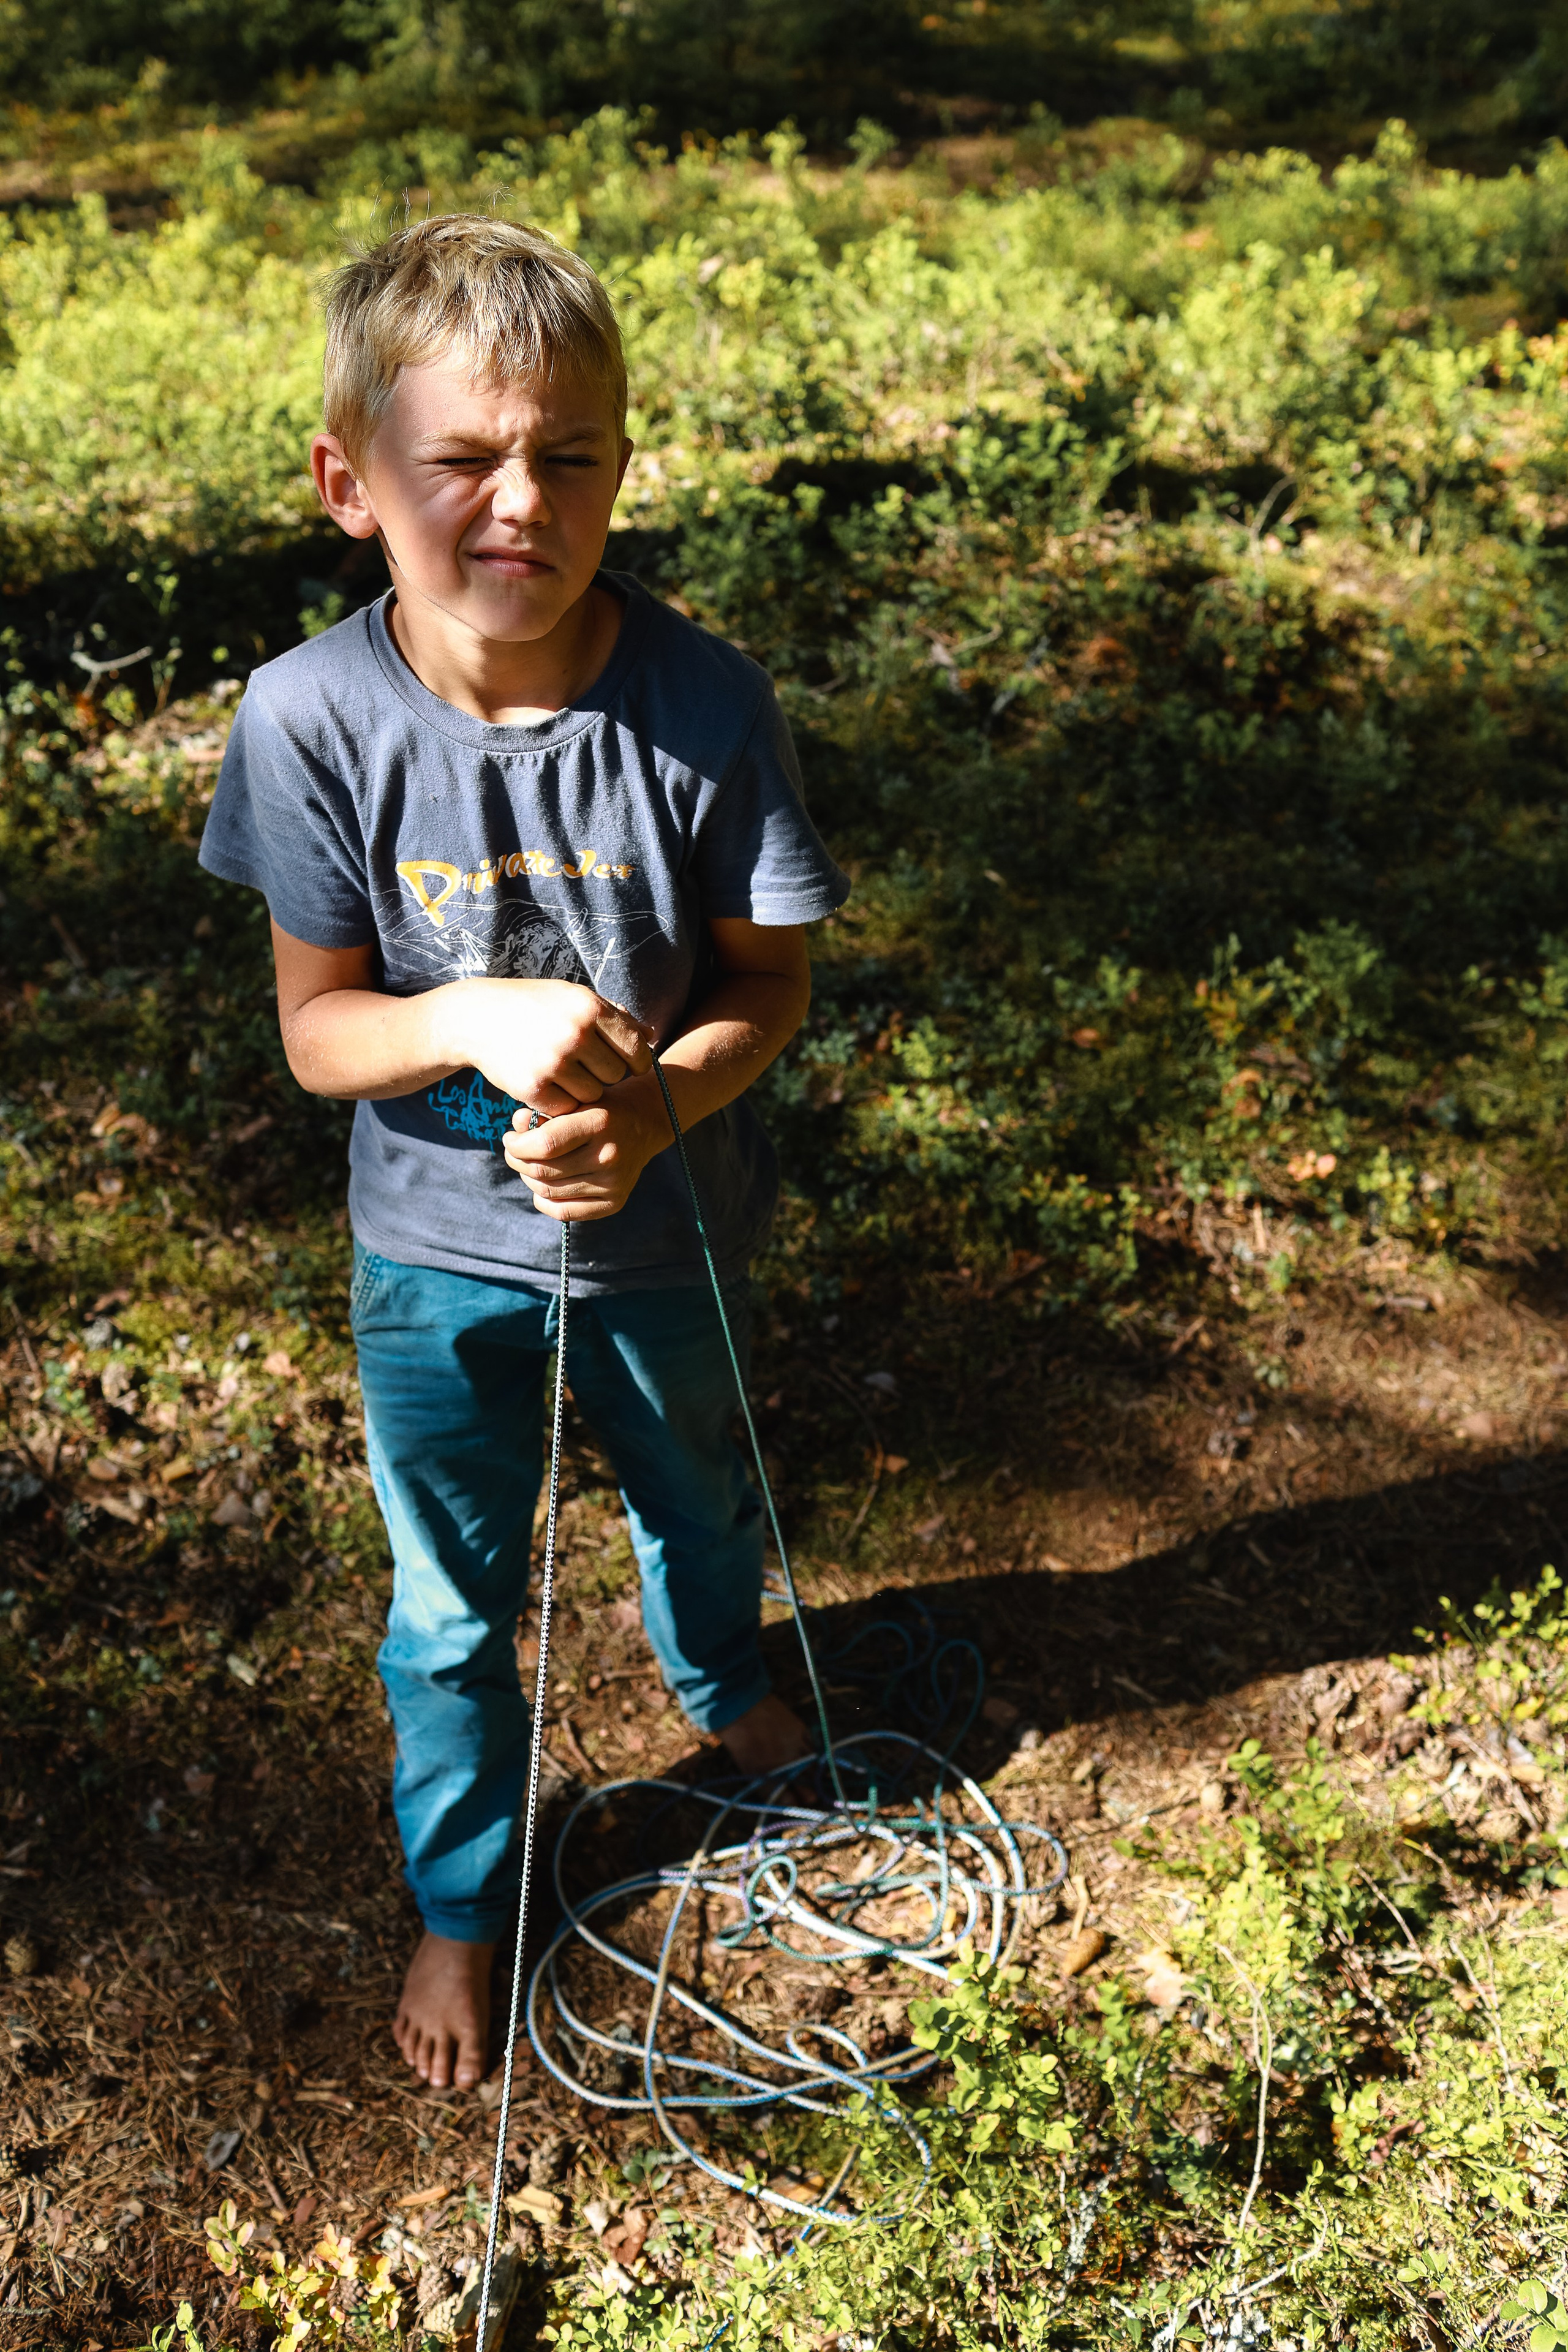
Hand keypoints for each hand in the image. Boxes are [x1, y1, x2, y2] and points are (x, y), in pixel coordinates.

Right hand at [443, 978, 652, 1114]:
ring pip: (594, 1095)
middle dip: (605, 1073)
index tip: (629, 1064)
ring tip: (564, 1071)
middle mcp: (575, 1034)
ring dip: (583, 1089)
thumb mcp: (574, 997)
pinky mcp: (534, 1088)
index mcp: (590, 1008)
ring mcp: (554, 1063)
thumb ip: (615, 1015)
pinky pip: (567, 1107)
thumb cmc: (533, 1005)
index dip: (637, 1060)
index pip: (637, 1048)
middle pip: (617, 1075)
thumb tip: (652, 1035)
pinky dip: (561, 1101)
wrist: (476, 1018)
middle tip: (584, 1064)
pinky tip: (547, 1082)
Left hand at [502, 1079, 667, 1220]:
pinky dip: (543, 1200)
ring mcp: (613, 1183)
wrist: (644, 1124)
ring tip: (529, 1165)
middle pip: (543, 1171)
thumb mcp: (575, 1099)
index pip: (545, 1144)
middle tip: (514, 1152)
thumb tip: (517, 1127)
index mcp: (600, 1123)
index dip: (518, 1145)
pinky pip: (564, 1212)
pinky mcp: (614, 1203)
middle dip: (517, 1161)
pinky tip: (542, 1184)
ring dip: (529, 1178)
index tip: (510, 1139)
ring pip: (548, 1192)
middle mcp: (609, 1156)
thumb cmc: (600, 1108)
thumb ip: (544, 1112)